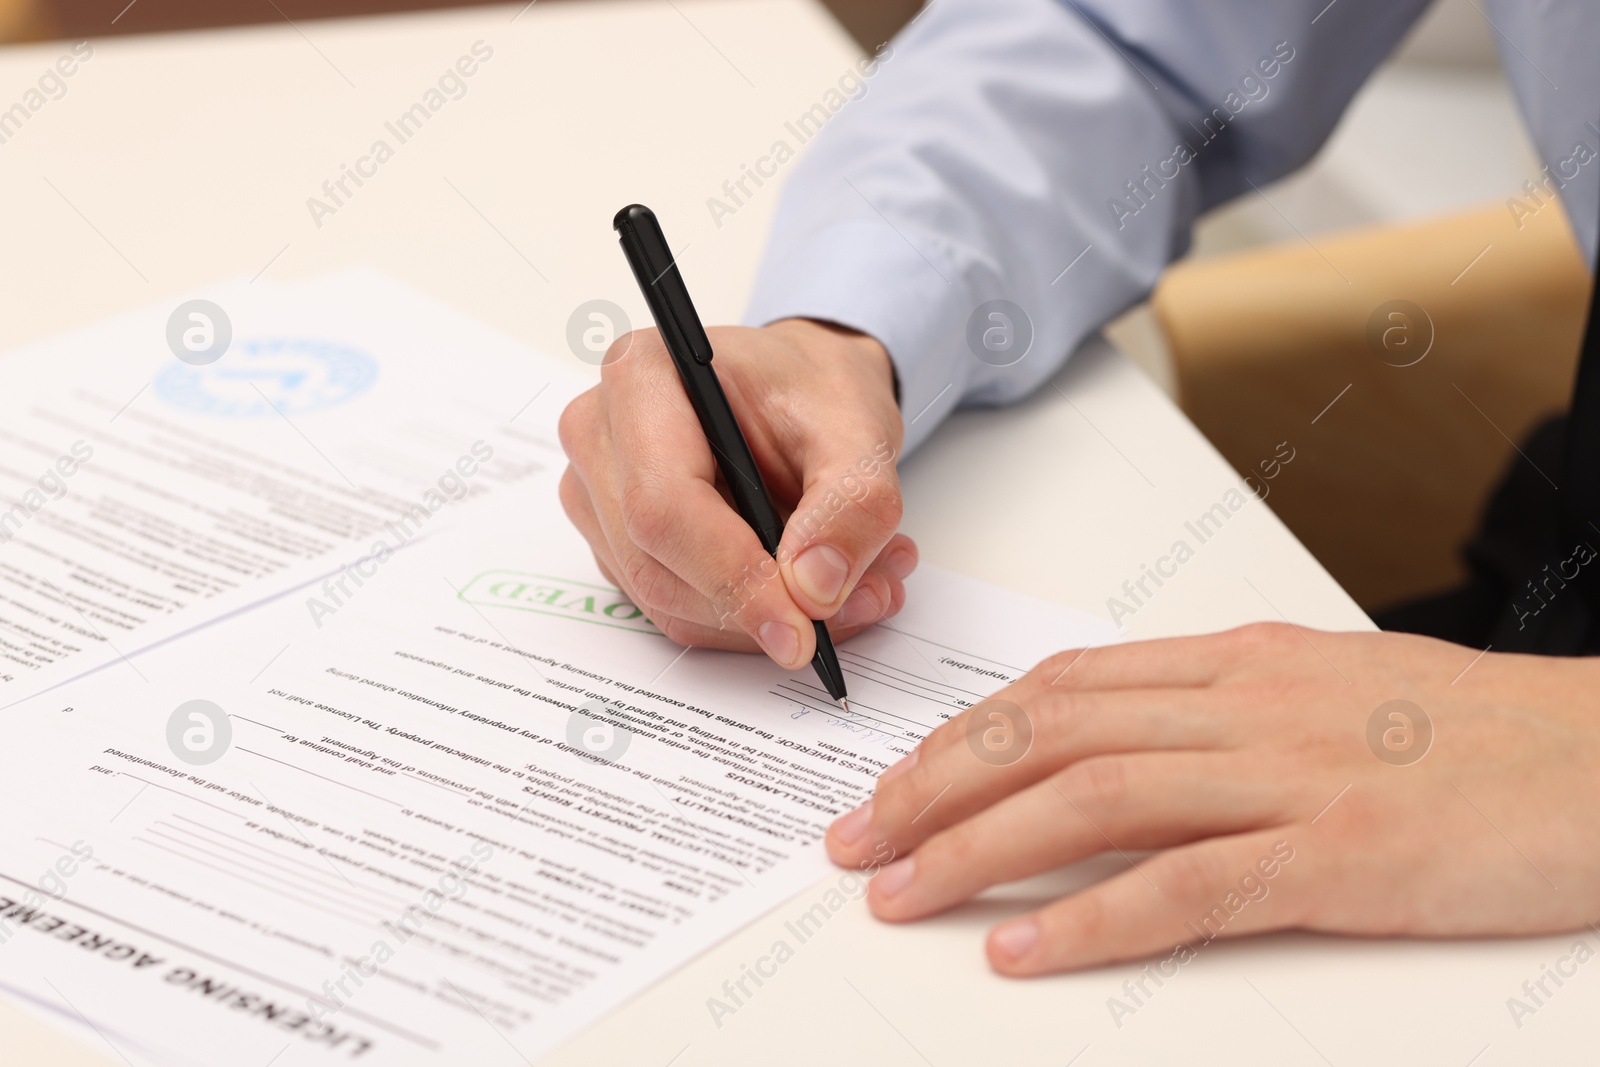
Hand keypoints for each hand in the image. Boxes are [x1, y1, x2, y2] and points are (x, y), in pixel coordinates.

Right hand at [558, 318, 915, 666]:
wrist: (800, 390)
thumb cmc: (811, 389)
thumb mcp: (859, 429)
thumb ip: (852, 504)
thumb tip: (816, 588)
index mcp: (643, 379)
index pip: (662, 505)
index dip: (731, 576)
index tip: (801, 622)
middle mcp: (601, 436)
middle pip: (657, 564)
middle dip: (760, 605)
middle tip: (855, 602)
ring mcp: (599, 496)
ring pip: (667, 602)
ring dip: (763, 619)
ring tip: (854, 588)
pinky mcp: (618, 544)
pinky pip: (675, 610)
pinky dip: (749, 618)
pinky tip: (810, 587)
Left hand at [825, 624, 1599, 974]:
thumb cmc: (1472, 732)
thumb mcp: (1326, 690)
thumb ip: (1218, 708)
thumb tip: (1114, 739)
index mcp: (1236, 662)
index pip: (1060, 687)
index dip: (961, 735)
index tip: (895, 780)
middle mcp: (1243, 706)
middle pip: (1046, 733)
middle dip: (932, 787)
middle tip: (855, 840)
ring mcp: (1288, 778)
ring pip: (1089, 799)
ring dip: (976, 849)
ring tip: (899, 893)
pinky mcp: (1339, 860)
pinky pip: (1185, 888)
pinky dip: (1090, 921)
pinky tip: (1020, 951)